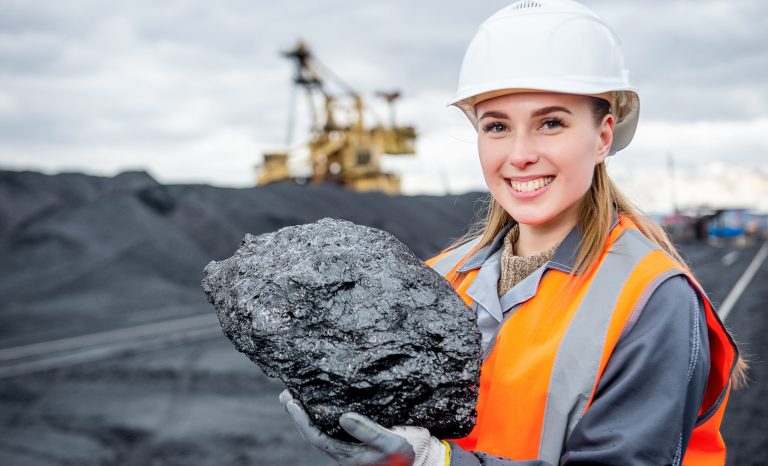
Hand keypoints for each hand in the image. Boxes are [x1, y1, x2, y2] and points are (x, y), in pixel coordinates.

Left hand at [279, 389, 447, 465]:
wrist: (418, 462)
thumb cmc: (403, 458)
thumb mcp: (390, 444)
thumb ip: (367, 431)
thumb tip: (343, 416)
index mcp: (346, 454)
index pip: (315, 436)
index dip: (301, 420)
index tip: (291, 402)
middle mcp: (342, 449)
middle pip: (312, 431)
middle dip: (297, 414)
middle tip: (286, 395)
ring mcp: (347, 443)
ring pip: (320, 428)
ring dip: (306, 412)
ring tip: (295, 395)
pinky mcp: (356, 436)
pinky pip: (332, 424)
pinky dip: (322, 411)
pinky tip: (321, 399)